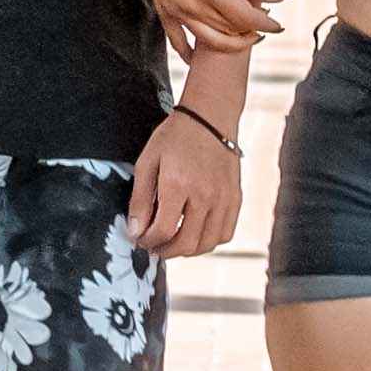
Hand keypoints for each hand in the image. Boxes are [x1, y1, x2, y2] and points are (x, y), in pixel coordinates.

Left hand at [128, 105, 239, 260]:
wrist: (210, 118)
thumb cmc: (176, 137)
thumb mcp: (147, 163)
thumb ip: (139, 200)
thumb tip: (136, 231)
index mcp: (178, 185)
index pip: (162, 231)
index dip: (147, 242)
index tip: (140, 238)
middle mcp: (204, 195)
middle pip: (185, 244)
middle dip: (165, 251)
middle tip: (154, 245)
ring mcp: (223, 199)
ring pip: (207, 244)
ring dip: (187, 250)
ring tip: (174, 241)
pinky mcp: (235, 198)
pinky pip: (225, 233)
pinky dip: (209, 240)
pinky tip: (196, 232)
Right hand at [130, 0, 280, 55]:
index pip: (247, 18)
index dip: (267, 24)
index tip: (278, 26)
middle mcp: (192, 6)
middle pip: (231, 31)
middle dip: (252, 31)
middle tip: (263, 24)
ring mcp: (176, 12)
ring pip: (210, 41)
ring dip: (231, 44)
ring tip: (245, 36)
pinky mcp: (164, 13)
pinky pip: (178, 43)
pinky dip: (190, 54)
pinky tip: (201, 58)